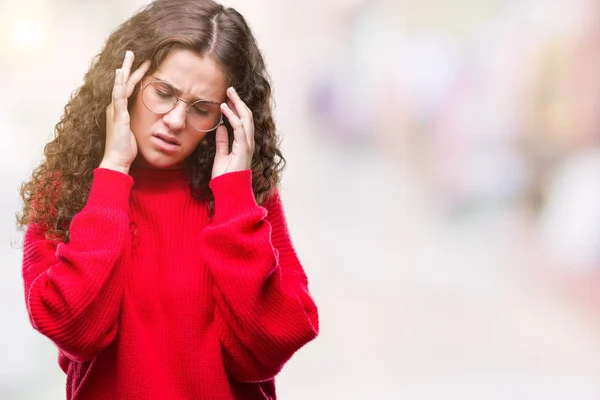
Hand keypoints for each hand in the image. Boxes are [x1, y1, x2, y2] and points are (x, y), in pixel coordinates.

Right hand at [100, 51, 150, 173]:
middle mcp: (114, 107)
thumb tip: (146, 118)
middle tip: (132, 52)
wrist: (117, 160)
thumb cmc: (125, 148)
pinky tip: (120, 73)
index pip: (127, 88)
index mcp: (118, 110)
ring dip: (124, 70)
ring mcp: (115, 111)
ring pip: (119, 85)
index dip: (134, 76)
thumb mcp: (133, 130)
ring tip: (128, 57)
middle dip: (128, 67)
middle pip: (122, 82)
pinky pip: (118, 96)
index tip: (143, 64)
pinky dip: (118, 84)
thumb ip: (135, 121)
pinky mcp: (118, 116)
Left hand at [212, 87, 254, 178]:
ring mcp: (247, 144)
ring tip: (229, 93)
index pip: (243, 121)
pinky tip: (224, 108)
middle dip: (238, 102)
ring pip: (246, 118)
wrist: (228, 190)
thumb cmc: (226, 177)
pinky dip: (232, 116)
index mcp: (244, 143)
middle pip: (247, 116)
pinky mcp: (243, 147)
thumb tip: (220, 128)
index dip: (236, 109)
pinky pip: (239, 127)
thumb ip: (222, 141)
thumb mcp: (221, 155)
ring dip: (237, 104)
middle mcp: (248, 142)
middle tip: (230, 89)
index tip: (227, 99)